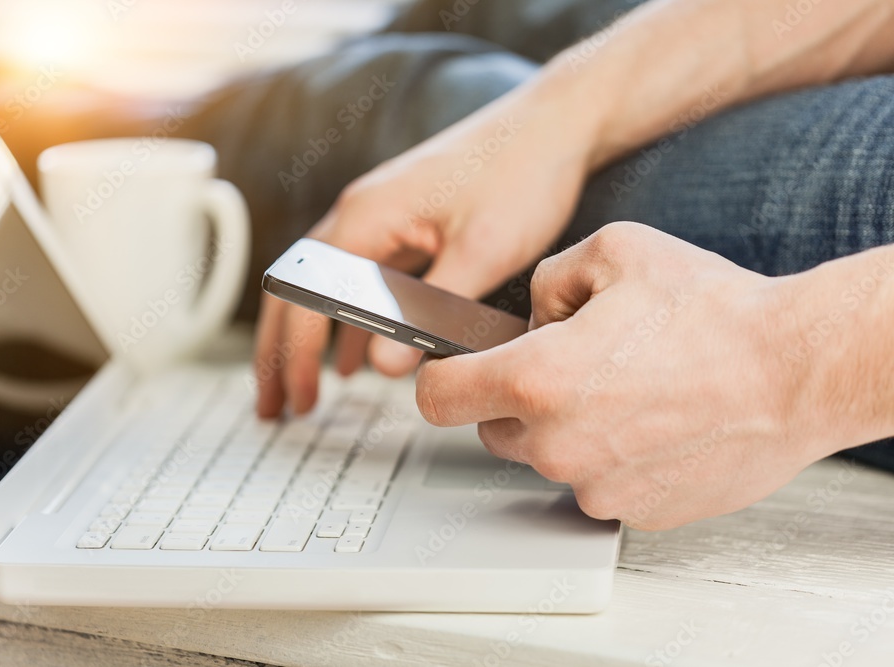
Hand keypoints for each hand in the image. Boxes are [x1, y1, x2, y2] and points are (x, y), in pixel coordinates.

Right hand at [255, 81, 597, 417]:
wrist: (554, 124)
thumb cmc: (521, 174)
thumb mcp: (480, 252)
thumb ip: (430, 311)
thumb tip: (386, 367)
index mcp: (366, 217)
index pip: (306, 296)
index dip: (296, 355)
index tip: (298, 400)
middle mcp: (361, 213)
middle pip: (296, 290)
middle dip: (280, 352)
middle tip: (272, 405)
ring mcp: (381, 217)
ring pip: (324, 286)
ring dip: (310, 340)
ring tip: (302, 391)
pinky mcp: (405, 224)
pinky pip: (360, 280)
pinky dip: (349, 321)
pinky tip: (356, 357)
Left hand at [415, 222, 821, 529]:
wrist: (795, 371)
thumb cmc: (712, 313)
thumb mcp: (613, 252)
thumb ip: (546, 281)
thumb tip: (532, 316)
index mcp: (534, 381)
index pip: (437, 397)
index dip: (443, 378)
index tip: (456, 371)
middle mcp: (556, 445)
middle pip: (493, 429)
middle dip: (517, 399)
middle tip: (574, 366)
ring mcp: (596, 486)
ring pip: (548, 458)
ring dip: (568, 429)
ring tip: (628, 389)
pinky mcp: (636, 511)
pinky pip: (598, 482)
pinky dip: (612, 457)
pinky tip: (655, 421)